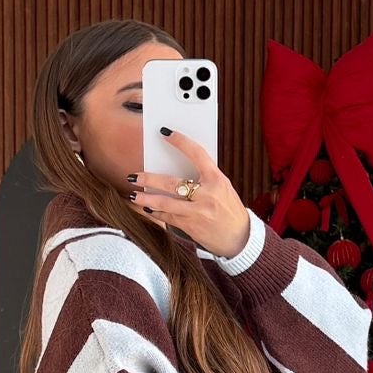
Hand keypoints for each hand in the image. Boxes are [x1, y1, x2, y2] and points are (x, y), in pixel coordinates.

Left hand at [126, 130, 251, 259]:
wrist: (239, 238)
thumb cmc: (229, 209)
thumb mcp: (222, 188)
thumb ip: (204, 177)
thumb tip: (177, 165)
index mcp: (217, 180)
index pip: (197, 154)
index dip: (181, 142)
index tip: (165, 133)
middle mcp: (206, 195)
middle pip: (171, 182)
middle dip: (149, 179)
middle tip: (134, 175)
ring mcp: (197, 212)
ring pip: (165, 203)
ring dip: (146, 199)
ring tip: (133, 195)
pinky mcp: (190, 226)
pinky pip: (167, 217)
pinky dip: (156, 212)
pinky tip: (146, 208)